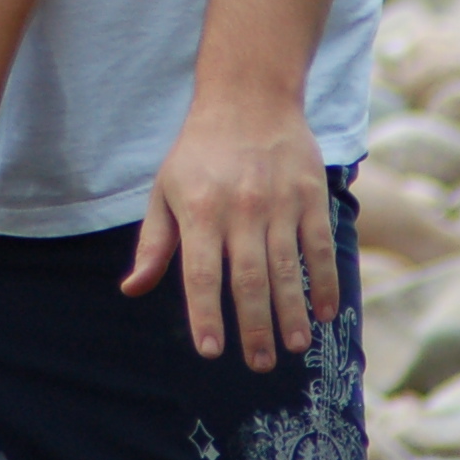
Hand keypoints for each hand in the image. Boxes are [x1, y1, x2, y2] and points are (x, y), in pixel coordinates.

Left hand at [119, 92, 340, 369]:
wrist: (249, 95)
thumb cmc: (198, 151)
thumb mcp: (164, 190)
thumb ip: (153, 244)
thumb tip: (133, 290)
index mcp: (199, 210)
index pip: (200, 274)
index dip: (205, 315)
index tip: (211, 351)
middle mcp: (239, 209)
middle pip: (248, 280)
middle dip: (254, 327)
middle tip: (260, 364)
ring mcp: (279, 202)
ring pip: (287, 270)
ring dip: (292, 313)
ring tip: (293, 348)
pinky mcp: (310, 195)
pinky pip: (319, 247)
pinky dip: (325, 282)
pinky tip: (326, 313)